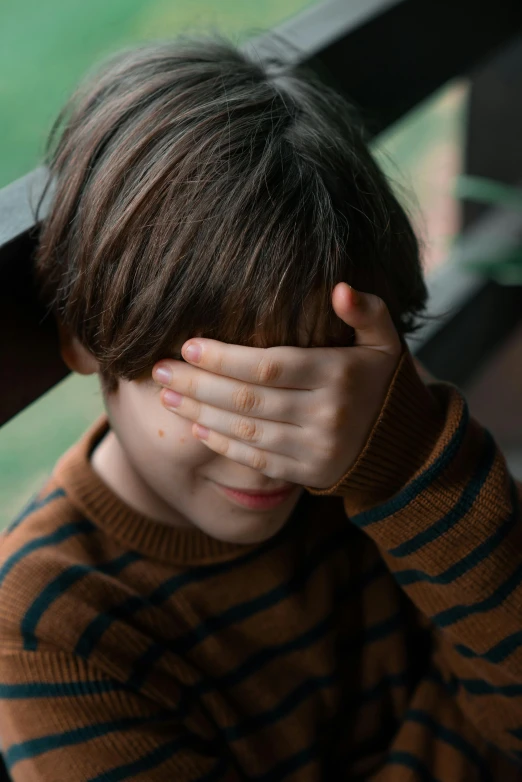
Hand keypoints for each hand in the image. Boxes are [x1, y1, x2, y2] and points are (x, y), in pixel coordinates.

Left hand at [152, 284, 402, 489]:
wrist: (402, 444)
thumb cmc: (380, 381)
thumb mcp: (385, 341)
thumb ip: (366, 311)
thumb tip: (339, 288)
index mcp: (338, 375)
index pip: (269, 366)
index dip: (224, 358)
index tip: (188, 346)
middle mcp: (326, 414)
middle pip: (248, 399)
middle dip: (198, 385)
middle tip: (160, 371)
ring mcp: (316, 447)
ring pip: (246, 430)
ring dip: (200, 414)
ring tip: (167, 398)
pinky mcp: (307, 472)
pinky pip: (257, 459)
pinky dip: (223, 445)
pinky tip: (195, 429)